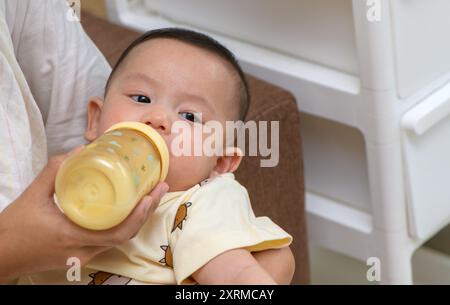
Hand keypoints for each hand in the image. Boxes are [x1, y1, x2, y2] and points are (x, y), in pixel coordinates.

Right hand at [0, 147, 167, 282]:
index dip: (139, 215)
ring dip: (137, 219)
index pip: (118, 232)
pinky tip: (127, 209)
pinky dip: (122, 226)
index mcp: (73, 236)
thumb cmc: (13, 227)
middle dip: (147, 213)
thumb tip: (79, 151)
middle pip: (126, 236)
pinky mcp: (80, 257)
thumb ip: (55, 171)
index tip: (152, 194)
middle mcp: (83, 251)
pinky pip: (108, 242)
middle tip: (159, 189)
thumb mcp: (32, 195)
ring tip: (149, 196)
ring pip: (119, 240)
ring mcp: (83, 257)